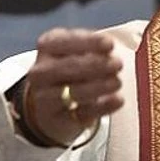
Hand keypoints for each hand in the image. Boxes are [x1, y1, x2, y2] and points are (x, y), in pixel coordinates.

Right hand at [24, 28, 124, 144]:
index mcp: (47, 47)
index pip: (64, 41)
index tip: (110, 43)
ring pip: (75, 91)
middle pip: (69, 66)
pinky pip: (83, 113)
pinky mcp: (58, 119)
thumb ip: (93, 47)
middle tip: (118, 64)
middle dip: (97, 64)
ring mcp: (46, 97)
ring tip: (117, 82)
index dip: (88, 42)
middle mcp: (41, 71)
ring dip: (100, 86)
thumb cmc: (71, 70)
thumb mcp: (76, 51)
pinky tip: (117, 100)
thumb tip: (111, 47)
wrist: (51, 105)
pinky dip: (103, 107)